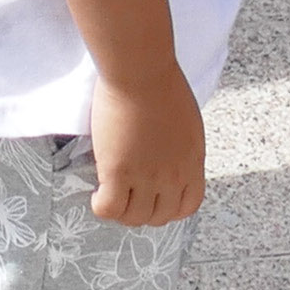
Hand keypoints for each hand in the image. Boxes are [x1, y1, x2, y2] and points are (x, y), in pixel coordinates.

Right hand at [86, 63, 208, 226]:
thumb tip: (166, 157)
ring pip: (133, 217)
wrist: (141, 72)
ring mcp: (146, 176)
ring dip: (121, 210)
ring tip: (110, 193)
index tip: (154, 199)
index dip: (169, 208)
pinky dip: (101, 206)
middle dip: (142, 210)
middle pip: (159, 216)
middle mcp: (173, 176)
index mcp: (193, 163)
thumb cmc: (161, 83)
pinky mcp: (118, 172)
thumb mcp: (187, 124)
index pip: (188, 207)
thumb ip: (181, 149)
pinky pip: (109, 208)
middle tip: (127, 195)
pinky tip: (96, 192)